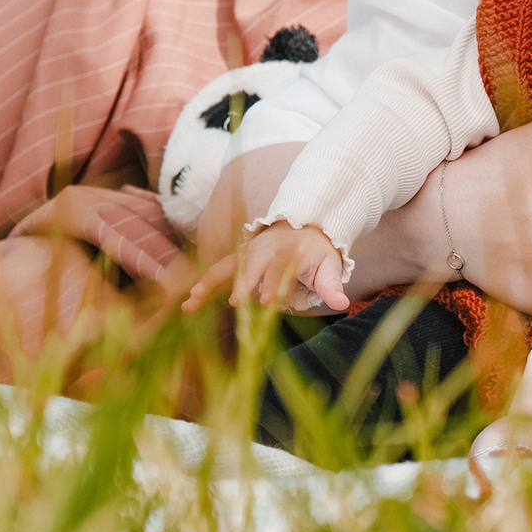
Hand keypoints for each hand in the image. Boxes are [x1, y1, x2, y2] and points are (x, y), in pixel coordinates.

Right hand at [188, 222, 349, 312]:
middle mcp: (264, 249)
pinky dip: (203, 285)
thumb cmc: (317, 253)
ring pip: (226, 266)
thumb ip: (332, 285)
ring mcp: (247, 253)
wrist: (303, 227)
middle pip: (250, 265)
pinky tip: (187, 302)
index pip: (280, 268)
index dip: (273, 283)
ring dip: (210, 282)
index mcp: (289, 250)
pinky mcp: (236, 260)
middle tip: (234, 302)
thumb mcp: (329, 266)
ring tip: (193, 299)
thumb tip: (343, 303)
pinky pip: (217, 271)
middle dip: (242, 282)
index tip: (266, 302)